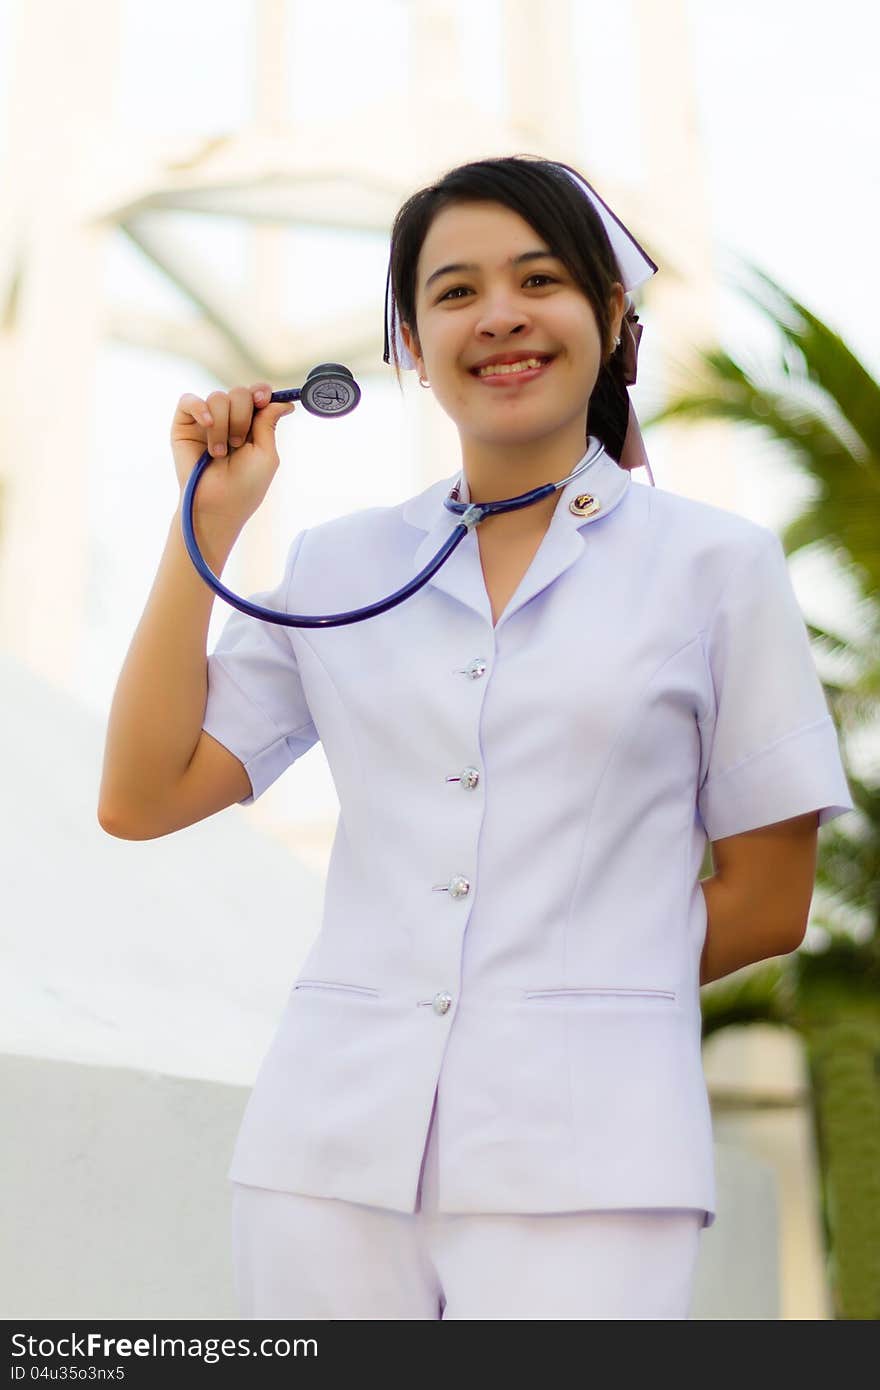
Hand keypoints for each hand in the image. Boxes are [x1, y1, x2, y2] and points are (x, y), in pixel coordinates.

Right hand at [170, 383, 295, 535]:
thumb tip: (285, 402)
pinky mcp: (183, 425)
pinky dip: (200, 409)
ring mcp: (205, 421)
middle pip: (239, 393)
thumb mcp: (265, 453)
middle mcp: (228, 420)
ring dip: (223, 426)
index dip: (260, 392)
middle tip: (238, 444)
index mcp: (251, 425)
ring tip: (220, 453)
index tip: (263, 399)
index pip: (256, 395)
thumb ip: (269, 423)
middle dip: (242, 417)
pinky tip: (207, 425)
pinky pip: (189, 401)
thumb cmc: (244, 486)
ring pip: (217, 397)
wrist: (216, 505)